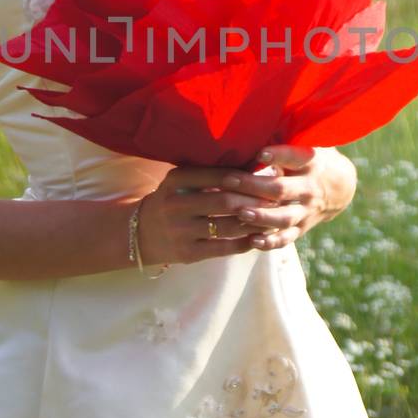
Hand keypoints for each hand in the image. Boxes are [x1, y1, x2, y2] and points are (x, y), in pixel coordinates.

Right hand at [132, 162, 272, 267]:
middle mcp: (176, 204)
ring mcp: (181, 230)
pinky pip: (223, 248)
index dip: (245, 178)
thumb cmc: (173, 200)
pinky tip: (258, 238)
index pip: (218, 175)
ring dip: (254, 223)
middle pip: (225, 201)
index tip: (266, 179)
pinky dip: (244, 243)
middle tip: (276, 200)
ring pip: (227, 226)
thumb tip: (254, 164)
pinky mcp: (187, 253)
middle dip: (254, 201)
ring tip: (272, 218)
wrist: (141, 232)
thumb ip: (210, 173)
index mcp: (176, 180)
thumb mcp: (182, 181)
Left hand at [216, 143, 357, 250]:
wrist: (341, 187)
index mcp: (311, 161)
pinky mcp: (303, 227)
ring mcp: (307, 210)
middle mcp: (310, 187)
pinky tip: (252, 241)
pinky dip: (271, 242)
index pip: (295, 157)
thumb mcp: (307, 142)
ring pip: (284, 217)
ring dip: (262, 217)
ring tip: (240, 213)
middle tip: (229, 181)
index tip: (260, 152)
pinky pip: (287, 238)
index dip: (278, 154)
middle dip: (255, 186)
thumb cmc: (312, 157)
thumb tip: (253, 120)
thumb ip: (284, 137)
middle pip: (282, 189)